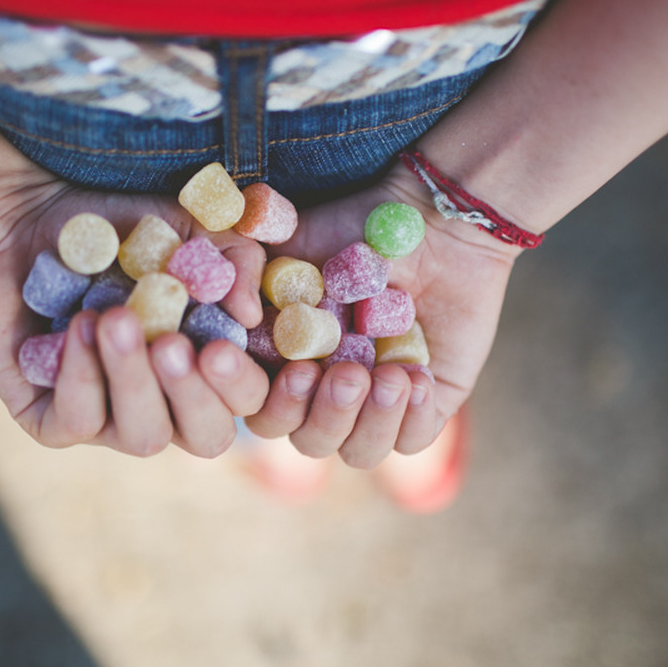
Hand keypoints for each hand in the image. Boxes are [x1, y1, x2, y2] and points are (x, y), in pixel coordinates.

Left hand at [0, 169, 270, 456]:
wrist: (25, 217)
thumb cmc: (118, 228)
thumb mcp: (189, 229)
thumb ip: (235, 260)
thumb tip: (251, 316)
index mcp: (209, 367)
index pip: (250, 400)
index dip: (250, 387)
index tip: (224, 347)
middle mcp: (167, 402)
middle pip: (207, 436)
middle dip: (195, 394)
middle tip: (175, 346)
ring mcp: (109, 418)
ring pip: (144, 436)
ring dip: (133, 380)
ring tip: (116, 319)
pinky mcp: (50, 420)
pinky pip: (76, 422)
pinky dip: (81, 374)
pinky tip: (79, 325)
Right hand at [244, 161, 519, 468]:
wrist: (432, 214)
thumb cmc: (354, 226)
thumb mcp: (289, 246)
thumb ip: (246, 280)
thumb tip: (236, 319)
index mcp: (284, 363)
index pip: (257, 407)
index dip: (268, 400)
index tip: (292, 367)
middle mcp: (325, 392)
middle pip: (307, 440)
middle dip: (325, 413)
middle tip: (346, 374)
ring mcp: (375, 404)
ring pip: (359, 451)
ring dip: (369, 421)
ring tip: (389, 377)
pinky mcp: (427, 403)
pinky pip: (413, 440)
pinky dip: (411, 419)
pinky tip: (415, 379)